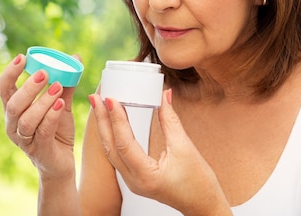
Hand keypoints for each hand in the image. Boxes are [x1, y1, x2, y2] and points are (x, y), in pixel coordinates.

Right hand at [0, 54, 77, 180]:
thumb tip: (75, 57)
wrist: (61, 163)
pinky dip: (51, 115)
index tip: (22, 57)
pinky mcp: (39, 150)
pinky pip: (42, 131)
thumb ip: (65, 83)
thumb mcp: (60, 104)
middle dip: (28, 87)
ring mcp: (24, 139)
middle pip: (13, 104)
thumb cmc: (57, 131)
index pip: (3, 88)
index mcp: (14, 110)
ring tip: (58, 87)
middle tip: (44, 73)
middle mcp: (13, 124)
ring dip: (42, 101)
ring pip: (26, 118)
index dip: (9, 72)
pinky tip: (60, 104)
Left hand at [91, 89, 231, 214]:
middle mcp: (134, 181)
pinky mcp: (136, 178)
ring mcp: (132, 181)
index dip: (117, 119)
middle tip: (97, 97)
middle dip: (102, 120)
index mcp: (146, 176)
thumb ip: (171, 121)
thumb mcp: (185, 148)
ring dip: (105, 127)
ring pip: (111, 151)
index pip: (124, 143)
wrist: (204, 205)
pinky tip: (111, 123)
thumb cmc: (199, 183)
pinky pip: (118, 155)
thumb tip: (165, 95)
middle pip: (111, 146)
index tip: (112, 99)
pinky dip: (113, 136)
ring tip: (100, 106)